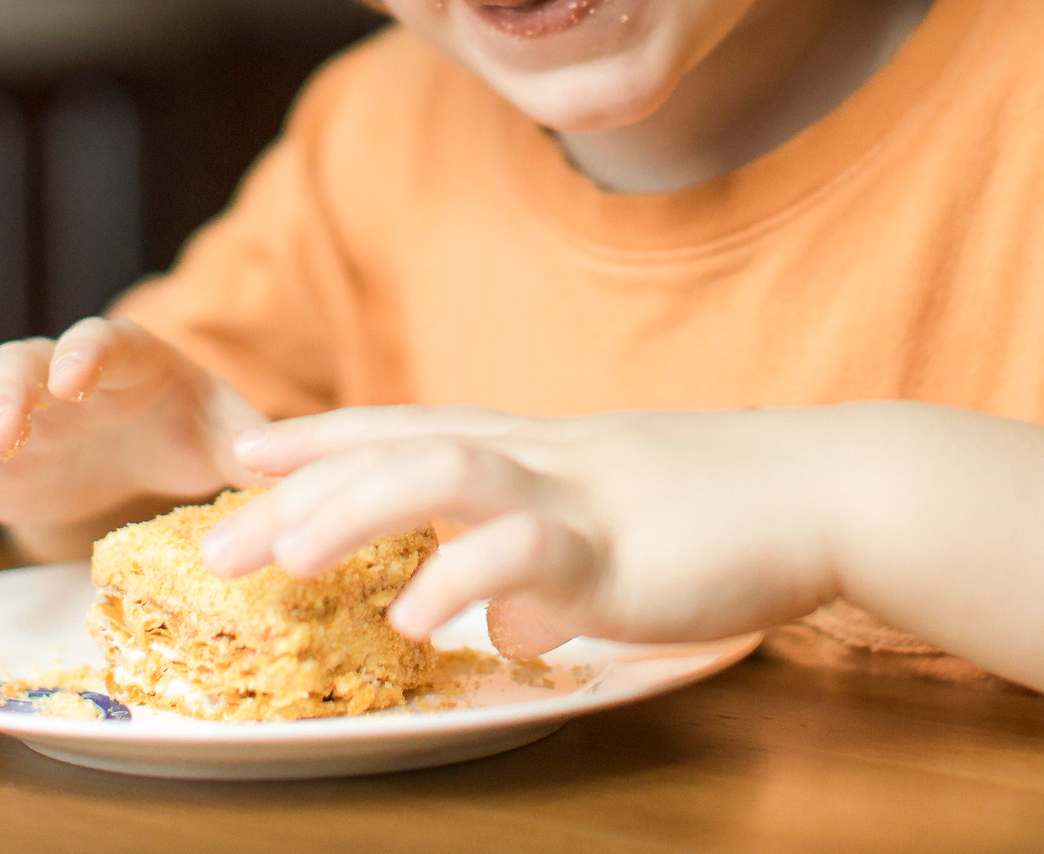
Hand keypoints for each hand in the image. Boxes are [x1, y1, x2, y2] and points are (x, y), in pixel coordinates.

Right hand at [0, 317, 261, 533]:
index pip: (101, 342)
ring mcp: (0, 421)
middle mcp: (49, 380)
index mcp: (120, 360)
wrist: (138, 446)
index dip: (84, 353)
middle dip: (2, 395)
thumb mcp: (226, 437)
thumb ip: (259, 447)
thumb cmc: (186, 427)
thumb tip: (305, 470)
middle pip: (14, 367)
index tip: (74, 377)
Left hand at [198, 406, 842, 655]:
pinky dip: (467, 581)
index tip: (241, 451)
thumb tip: (503, 618)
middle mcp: (540, 456)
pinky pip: (528, 553)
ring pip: (444, 475)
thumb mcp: (615, 526)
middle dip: (298, 493)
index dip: (319, 438)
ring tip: (288, 555)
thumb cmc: (726, 511)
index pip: (404, 425)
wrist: (829, 487)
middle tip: (214, 539)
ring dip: (357, 508)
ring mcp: (578, 495)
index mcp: (534, 446)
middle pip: (394, 452)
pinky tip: (419, 618)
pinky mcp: (620, 549)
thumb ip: (546, 564)